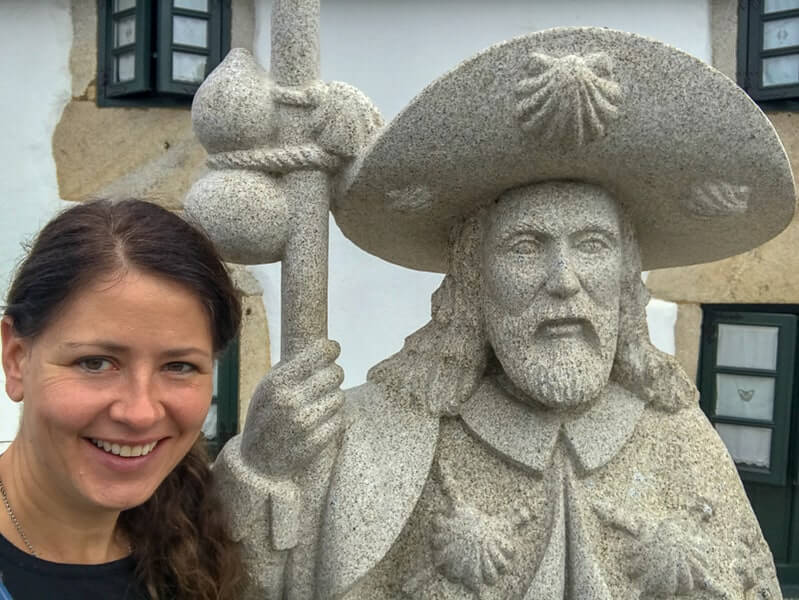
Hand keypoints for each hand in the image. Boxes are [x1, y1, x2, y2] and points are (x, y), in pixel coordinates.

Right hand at [240, 338, 344, 477]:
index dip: (330, 349)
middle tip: (328, 378)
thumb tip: (326, 348)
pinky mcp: (316, 442)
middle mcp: (290, 400)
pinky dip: (334, 417)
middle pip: (334, 374)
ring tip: (321, 402)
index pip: (318, 354)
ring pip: (339, 397)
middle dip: (334, 373)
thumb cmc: (266, 416)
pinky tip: (322, 419)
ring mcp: (304, 423)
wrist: (256, 462)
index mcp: (277, 382)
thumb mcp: (268, 388)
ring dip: (334, 397)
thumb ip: (292, 369)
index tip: (333, 349)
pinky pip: (339, 419)